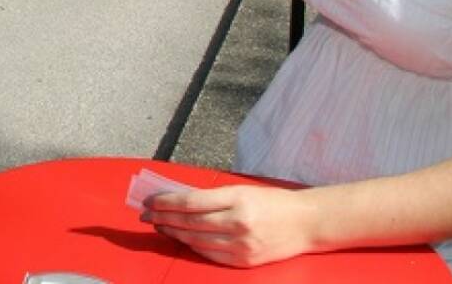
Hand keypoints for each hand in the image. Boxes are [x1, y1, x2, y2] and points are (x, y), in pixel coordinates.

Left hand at [142, 184, 314, 267]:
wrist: (307, 223)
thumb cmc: (273, 202)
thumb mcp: (242, 190)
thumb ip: (212, 196)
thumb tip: (178, 199)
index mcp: (237, 199)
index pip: (190, 202)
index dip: (166, 202)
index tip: (149, 200)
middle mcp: (238, 223)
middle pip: (189, 222)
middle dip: (163, 218)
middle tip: (145, 214)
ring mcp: (242, 245)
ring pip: (196, 240)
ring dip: (173, 232)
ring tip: (159, 225)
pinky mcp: (245, 261)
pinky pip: (210, 254)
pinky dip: (192, 246)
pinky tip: (181, 239)